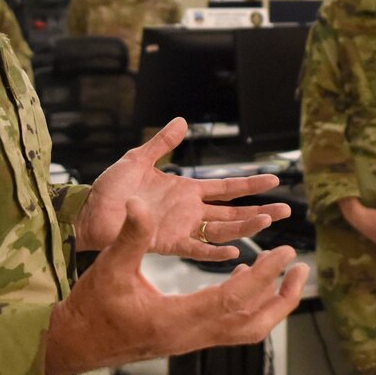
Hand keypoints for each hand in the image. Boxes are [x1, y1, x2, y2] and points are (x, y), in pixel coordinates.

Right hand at [46, 201, 305, 374]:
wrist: (75, 345)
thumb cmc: (90, 308)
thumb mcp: (109, 268)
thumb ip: (130, 236)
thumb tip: (140, 203)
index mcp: (177, 319)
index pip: (234, 299)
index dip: (264, 275)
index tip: (285, 251)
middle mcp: (191, 336)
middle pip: (253, 324)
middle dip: (281, 297)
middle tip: (300, 267)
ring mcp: (192, 341)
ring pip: (246, 330)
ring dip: (271, 305)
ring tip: (287, 276)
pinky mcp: (188, 340)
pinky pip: (232, 327)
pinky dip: (249, 307)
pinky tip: (244, 279)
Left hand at [74, 119, 286, 260]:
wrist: (89, 211)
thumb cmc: (111, 188)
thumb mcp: (138, 159)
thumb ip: (162, 144)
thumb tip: (183, 122)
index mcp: (187, 191)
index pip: (227, 188)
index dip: (250, 184)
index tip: (274, 180)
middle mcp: (190, 212)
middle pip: (233, 213)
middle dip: (260, 211)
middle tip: (286, 211)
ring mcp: (181, 228)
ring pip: (222, 230)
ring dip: (245, 227)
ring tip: (267, 223)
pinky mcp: (167, 243)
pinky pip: (196, 250)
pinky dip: (213, 253)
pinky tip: (233, 251)